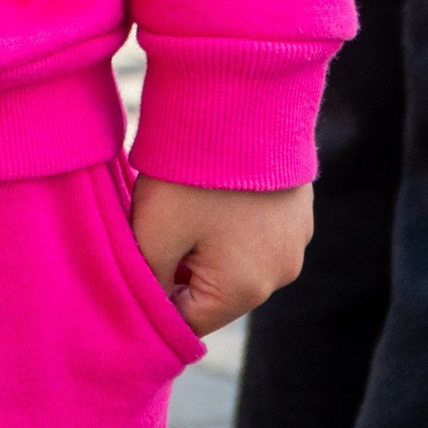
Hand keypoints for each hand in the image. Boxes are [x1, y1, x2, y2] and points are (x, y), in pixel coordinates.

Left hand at [130, 176, 313, 333]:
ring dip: (204, 244)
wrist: (245, 104)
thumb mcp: (154, 232)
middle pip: (213, 293)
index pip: (188, 322)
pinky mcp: (298, 212)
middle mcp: (279, 276)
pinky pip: (254, 234)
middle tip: (150, 227)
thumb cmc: (193, 174)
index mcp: (244, 291)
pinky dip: (228, 222)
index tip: (130, 272)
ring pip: (234, 262)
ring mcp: (295, 243)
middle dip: (179, 270)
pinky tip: (210, 188)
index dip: (153, 304)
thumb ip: (150, 282)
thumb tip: (150, 308)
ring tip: (181, 203)